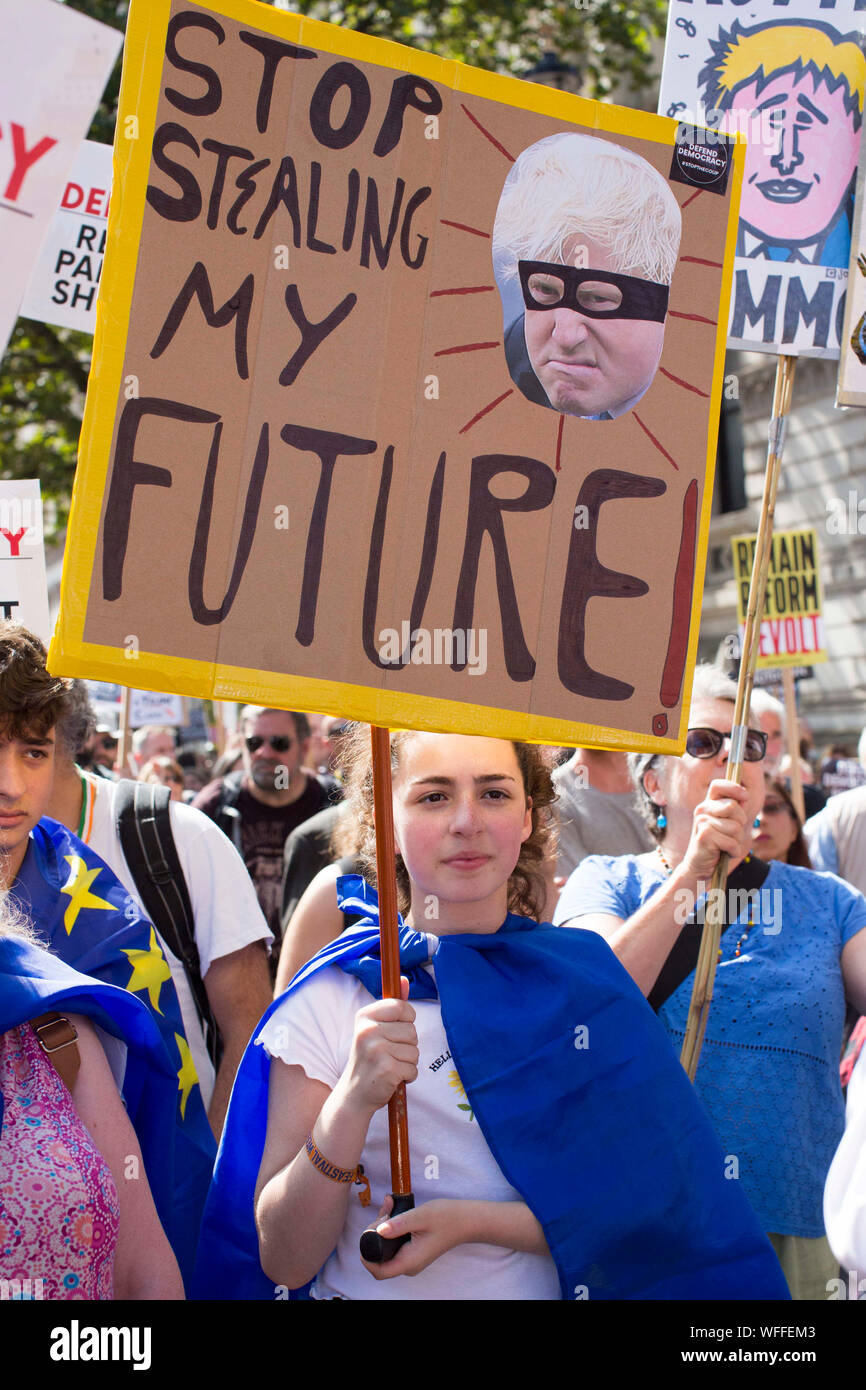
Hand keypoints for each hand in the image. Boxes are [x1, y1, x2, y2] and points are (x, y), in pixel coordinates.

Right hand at [341, 977, 417, 1116]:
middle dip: (407, 1046)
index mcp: (365, 1016)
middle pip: (412, 1031)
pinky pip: (413, 1069)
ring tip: (390, 1065)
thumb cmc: (369, 1058)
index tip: (396, 1031)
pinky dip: (407, 1076)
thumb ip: (392, 1006)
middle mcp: (368, 1030)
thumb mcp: (375, 1028)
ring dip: (407, 1062)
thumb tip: (405, 980)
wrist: (354, 1093)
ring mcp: (376, 1050)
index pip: (403, 1007)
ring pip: (414, 1051)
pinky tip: (391, 1077)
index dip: (407, 1021)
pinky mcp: (386, 1069)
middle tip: (389, 1054)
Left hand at [361, 1195, 471, 1279]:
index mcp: (410, 1261)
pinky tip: (393, 1211)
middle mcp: (409, 1265)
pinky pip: (393, 1245)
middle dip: (373, 1235)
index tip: (370, 1233)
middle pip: (379, 1260)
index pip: (378, 1271)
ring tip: (388, 1207)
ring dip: (381, 1229)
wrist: (466, 1221)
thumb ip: (399, 1224)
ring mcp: (411, 1260)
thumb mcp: (421, 1216)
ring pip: (385, 1250)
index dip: (367, 1256)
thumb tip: (379, 1231)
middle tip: (383, 1212)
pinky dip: (389, 1229)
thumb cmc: (447, 1218)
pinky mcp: (412, 1252)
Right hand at [680, 778, 750, 881]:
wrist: (700, 867)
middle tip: (733, 834)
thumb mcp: (729, 825)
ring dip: (737, 840)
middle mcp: (702, 810)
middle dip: (741, 822)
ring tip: (727, 845)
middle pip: (733, 806)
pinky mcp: (704, 836)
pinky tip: (724, 853)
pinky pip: (732, 842)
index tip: (745, 797)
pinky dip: (733, 851)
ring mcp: (702, 822)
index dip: (733, 788)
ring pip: (735, 827)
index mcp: (708, 804)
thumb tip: (745, 796)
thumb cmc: (718, 845)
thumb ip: (736, 810)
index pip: (718, 785)